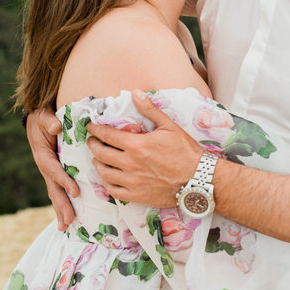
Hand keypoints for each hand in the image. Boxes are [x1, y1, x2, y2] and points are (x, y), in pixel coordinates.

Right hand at [27, 108, 78, 229]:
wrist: (39, 118)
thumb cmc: (44, 116)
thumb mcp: (44, 116)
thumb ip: (49, 121)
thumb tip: (56, 126)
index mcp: (43, 155)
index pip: (54, 170)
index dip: (64, 181)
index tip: (75, 192)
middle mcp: (45, 166)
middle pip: (54, 189)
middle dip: (61, 205)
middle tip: (69, 221)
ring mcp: (50, 172)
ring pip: (56, 193)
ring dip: (61, 210)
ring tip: (66, 227)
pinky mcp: (56, 173)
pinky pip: (59, 189)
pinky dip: (63, 203)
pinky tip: (68, 217)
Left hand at [86, 90, 201, 206]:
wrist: (198, 179)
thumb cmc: (186, 152)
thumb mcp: (169, 126)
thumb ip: (150, 109)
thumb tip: (135, 93)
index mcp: (136, 145)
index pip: (106, 135)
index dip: (95, 129)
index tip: (90, 126)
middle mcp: (130, 164)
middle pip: (100, 153)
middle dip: (93, 145)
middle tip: (92, 141)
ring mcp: (132, 182)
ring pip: (103, 172)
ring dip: (97, 163)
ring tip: (98, 158)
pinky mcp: (136, 195)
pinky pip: (113, 190)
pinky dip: (106, 182)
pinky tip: (107, 177)